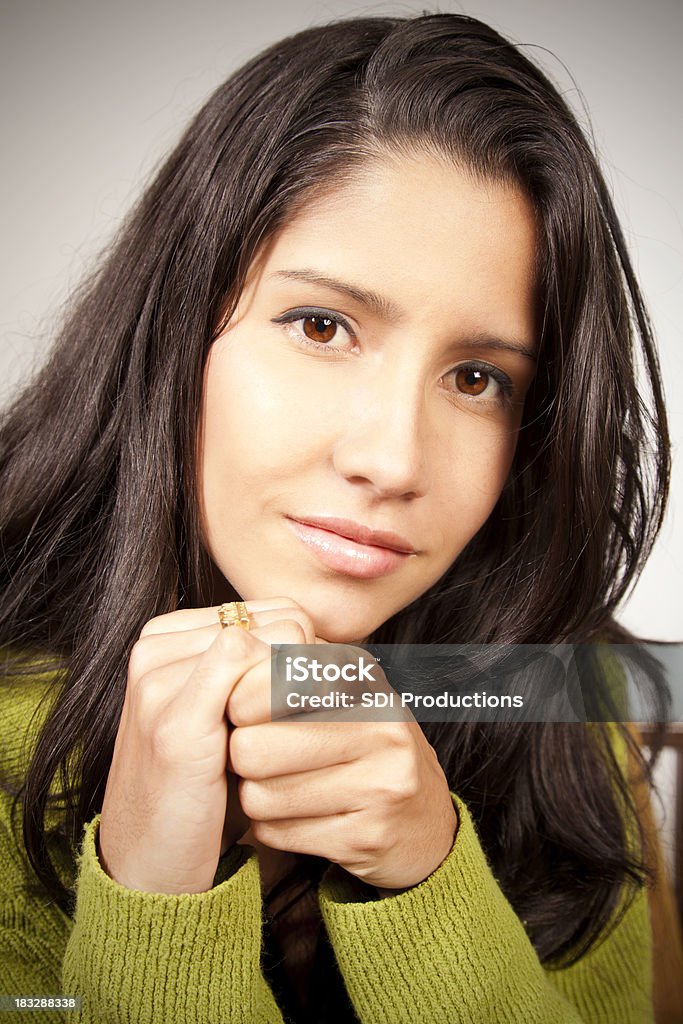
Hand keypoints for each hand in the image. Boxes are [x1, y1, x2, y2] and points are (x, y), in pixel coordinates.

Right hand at [97, 598, 318, 893]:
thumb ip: (251, 668)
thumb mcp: (220, 714)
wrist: (149, 862)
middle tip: (308, 722)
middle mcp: (154, 647)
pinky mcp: (178, 721)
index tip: (309, 703)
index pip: (275, 610)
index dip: (308, 655)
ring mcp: (161, 680)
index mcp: (163, 637)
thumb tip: (318, 637)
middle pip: (285, 619)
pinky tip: (291, 743)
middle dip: (312, 667)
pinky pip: (263, 672)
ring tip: (296, 737)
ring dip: (307, 688)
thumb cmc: (198, 787)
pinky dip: (294, 703)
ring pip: (281, 640)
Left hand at [228, 653, 457, 891]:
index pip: (267, 684)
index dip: (239, 704)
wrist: (425, 823)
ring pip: (260, 797)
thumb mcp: (342, 694)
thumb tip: (231, 650)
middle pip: (252, 748)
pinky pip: (278, 834)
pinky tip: (296, 818)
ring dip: (256, 799)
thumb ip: (292, 668)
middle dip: (240, 760)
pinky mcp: (367, 836)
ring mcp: (379, 784)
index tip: (244, 714)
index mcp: (366, 681)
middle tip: (253, 760)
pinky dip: (274, 829)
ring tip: (277, 789)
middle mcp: (380, 726)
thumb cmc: (365, 748)